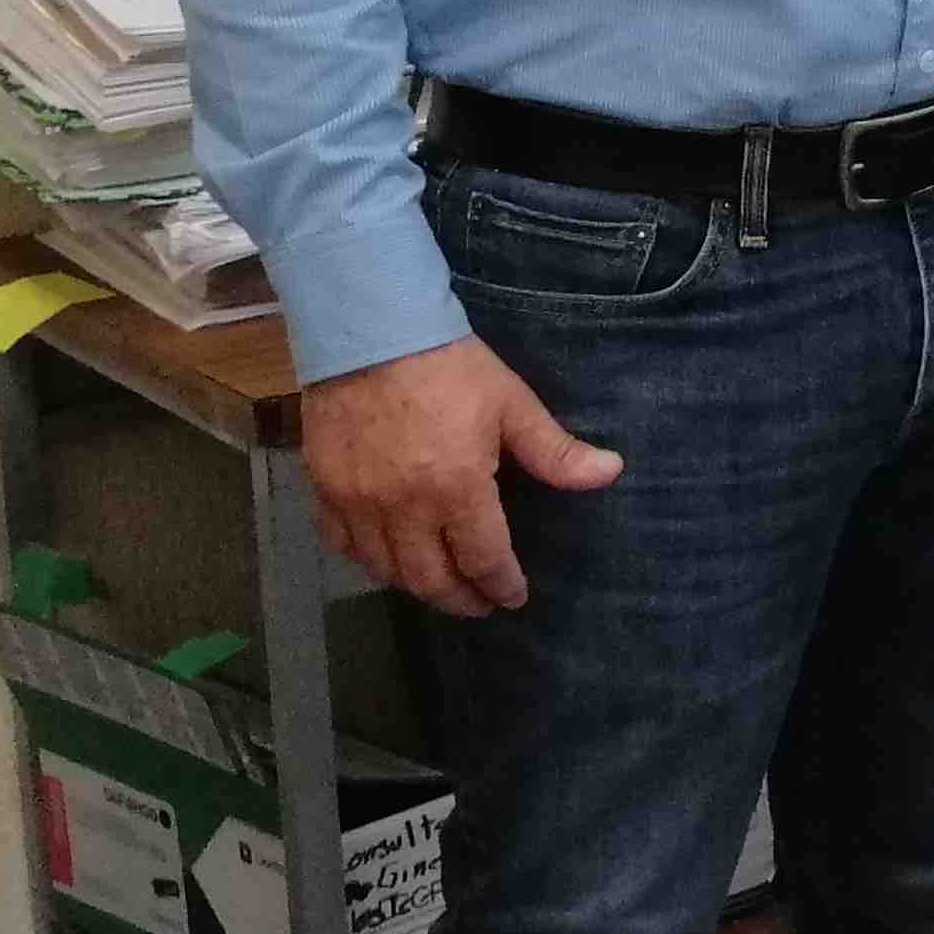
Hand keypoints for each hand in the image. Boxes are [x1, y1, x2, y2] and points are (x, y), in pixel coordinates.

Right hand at [301, 335, 625, 615]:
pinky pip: (340, 542)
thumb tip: (610, 472)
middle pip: (430, 579)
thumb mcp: (511, 404)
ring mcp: (357, 501)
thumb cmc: (448, 366)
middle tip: (479, 604)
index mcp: (455, 490)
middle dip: (460, 599)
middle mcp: (403, 508)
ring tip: (439, 584)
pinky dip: (366, 560)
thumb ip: (555, 450)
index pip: (483, 559)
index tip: (513, 598)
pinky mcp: (323, 487)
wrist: (368, 329)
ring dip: (415, 585)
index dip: (501, 585)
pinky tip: (385, 557)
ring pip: (383, 569)